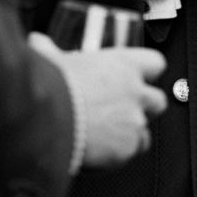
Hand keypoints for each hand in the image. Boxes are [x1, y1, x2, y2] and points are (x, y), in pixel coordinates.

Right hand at [31, 36, 167, 166]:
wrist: (47, 120)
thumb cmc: (52, 86)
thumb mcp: (53, 60)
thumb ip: (50, 51)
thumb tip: (37, 42)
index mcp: (124, 64)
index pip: (156, 63)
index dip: (147, 72)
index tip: (137, 77)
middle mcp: (135, 92)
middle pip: (158, 101)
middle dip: (144, 107)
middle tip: (120, 111)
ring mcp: (134, 121)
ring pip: (146, 131)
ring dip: (132, 134)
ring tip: (108, 136)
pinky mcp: (127, 148)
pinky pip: (131, 153)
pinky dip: (119, 154)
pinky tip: (100, 151)